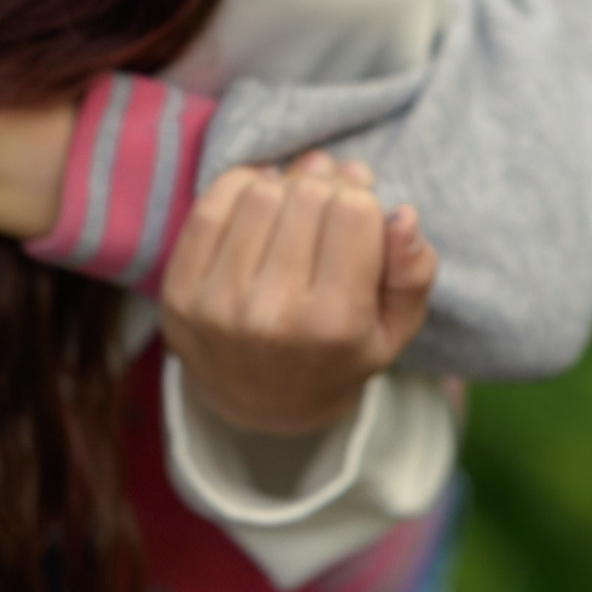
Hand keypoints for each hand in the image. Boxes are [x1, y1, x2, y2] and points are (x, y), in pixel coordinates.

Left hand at [158, 151, 438, 436]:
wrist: (261, 404)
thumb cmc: (337, 353)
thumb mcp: (393, 328)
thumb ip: (412, 273)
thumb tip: (403, 215)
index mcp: (334, 325)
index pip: (353, 210)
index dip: (362, 199)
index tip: (358, 215)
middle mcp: (272, 316)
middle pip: (306, 195)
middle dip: (324, 189)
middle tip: (326, 206)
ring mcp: (218, 304)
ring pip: (260, 193)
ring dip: (283, 187)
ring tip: (293, 209)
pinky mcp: (178, 293)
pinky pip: (210, 205)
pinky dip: (240, 187)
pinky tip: (258, 201)